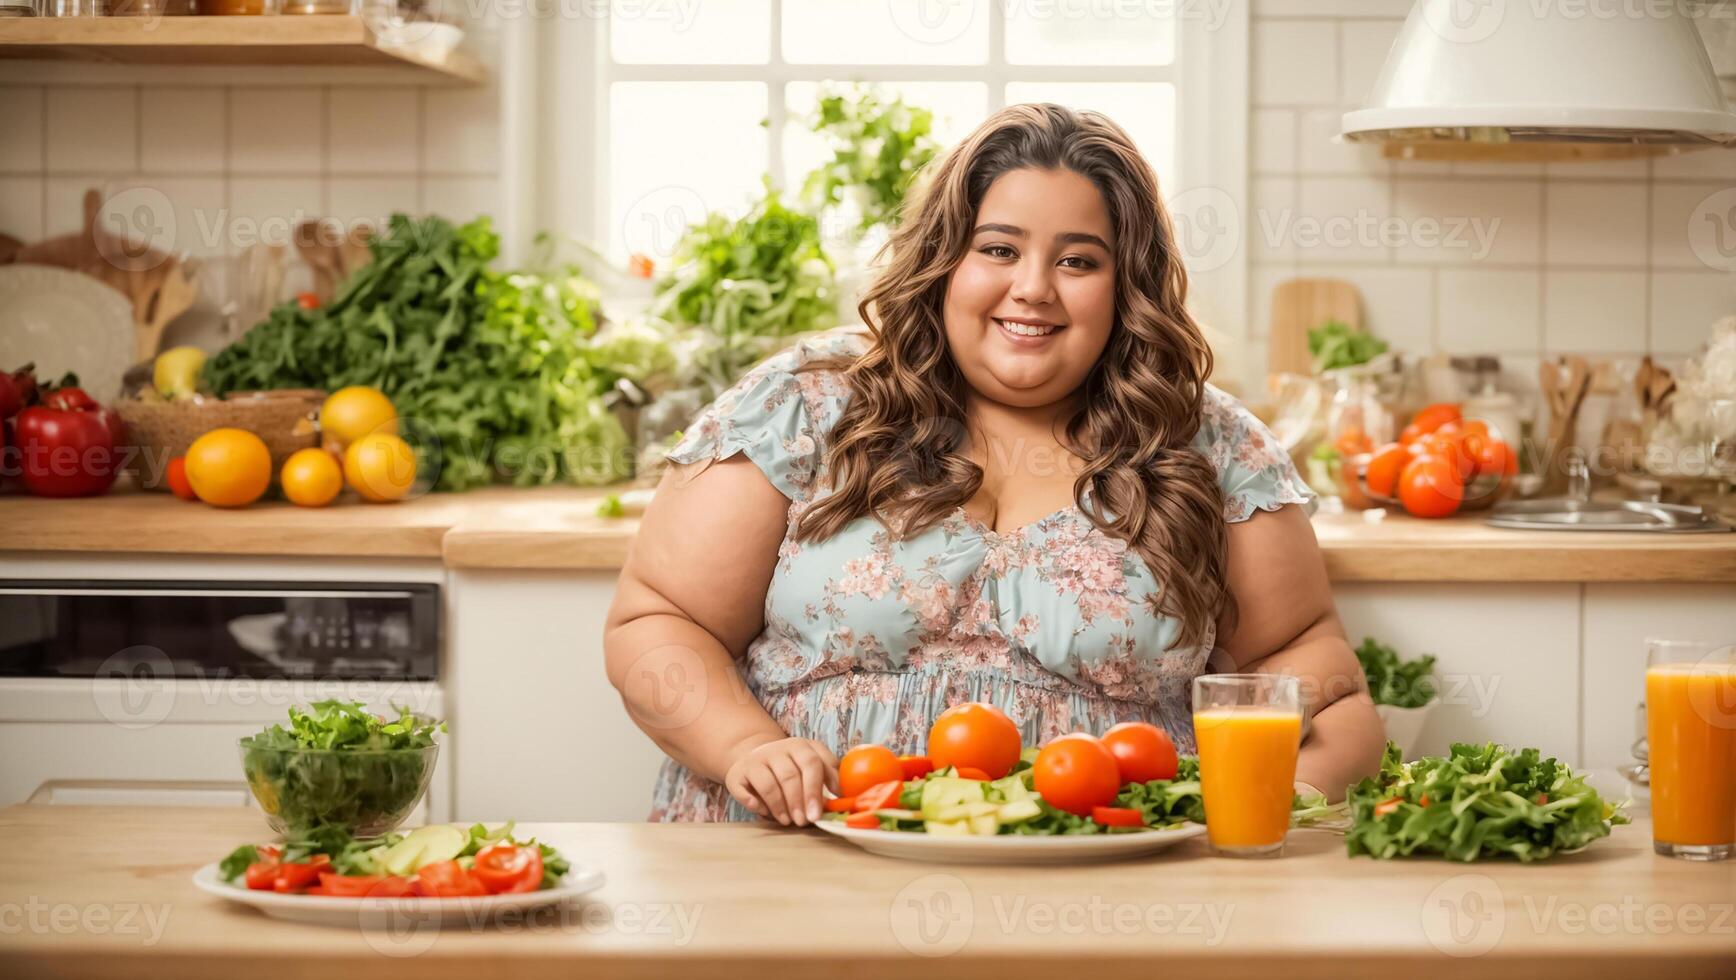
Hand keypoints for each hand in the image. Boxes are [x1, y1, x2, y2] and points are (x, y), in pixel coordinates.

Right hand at [723, 734, 838, 825]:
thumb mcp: (811, 765)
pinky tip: (763, 812)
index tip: (822, 810)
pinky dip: (754, 803)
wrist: (754, 757)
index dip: (817, 789)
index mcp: (800, 746)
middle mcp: (777, 749)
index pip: (812, 763)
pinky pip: (743, 790)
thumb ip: (828, 776)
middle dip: (799, 801)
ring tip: (787, 821)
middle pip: (790, 775)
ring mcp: (756, 760)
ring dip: (779, 806)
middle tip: (804, 821)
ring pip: (768, 784)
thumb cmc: (791, 768)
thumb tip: (843, 797)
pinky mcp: (737, 773)